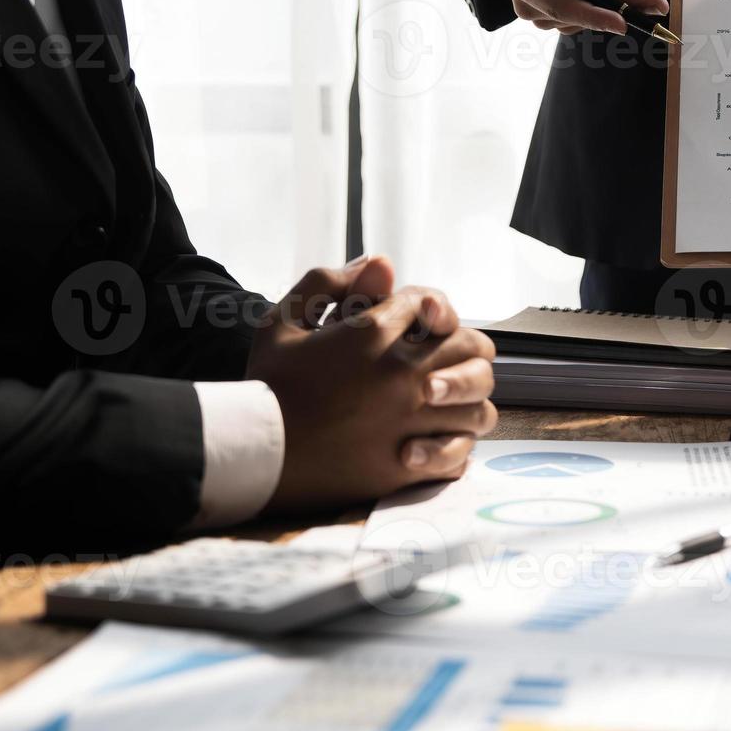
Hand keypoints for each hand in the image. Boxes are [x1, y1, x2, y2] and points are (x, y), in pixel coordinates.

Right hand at [246, 256, 496, 513]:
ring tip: (444, 401)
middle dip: (461, 345)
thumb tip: (381, 263)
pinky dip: (457, 444)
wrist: (252, 454)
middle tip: (441, 357)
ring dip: (467, 398)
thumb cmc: (266, 385)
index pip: (432, 304)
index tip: (413, 322)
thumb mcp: (281, 321)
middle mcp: (402, 375)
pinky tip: (437, 438)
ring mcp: (411, 422)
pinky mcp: (409, 466)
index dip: (426, 308)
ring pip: (478, 404)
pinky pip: (462, 452)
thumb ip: (327, 284)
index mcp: (373, 334)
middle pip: (472, 347)